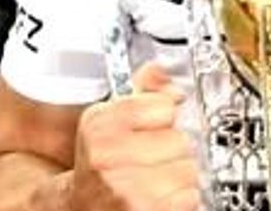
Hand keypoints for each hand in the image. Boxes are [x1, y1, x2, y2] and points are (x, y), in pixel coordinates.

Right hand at [71, 62, 200, 210]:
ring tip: (154, 183)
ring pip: (189, 170)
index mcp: (99, 126)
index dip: (162, 118)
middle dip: (172, 151)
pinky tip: (159, 200)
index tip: (149, 130)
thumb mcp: (109, 123)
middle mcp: (107, 158)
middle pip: (181, 139)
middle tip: (150, 162)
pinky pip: (190, 198)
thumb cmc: (98, 168)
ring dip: (179, 178)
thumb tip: (160, 73)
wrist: (80, 209)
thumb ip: (140, 93)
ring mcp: (125, 189)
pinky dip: (181, 200)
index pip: (166, 106)